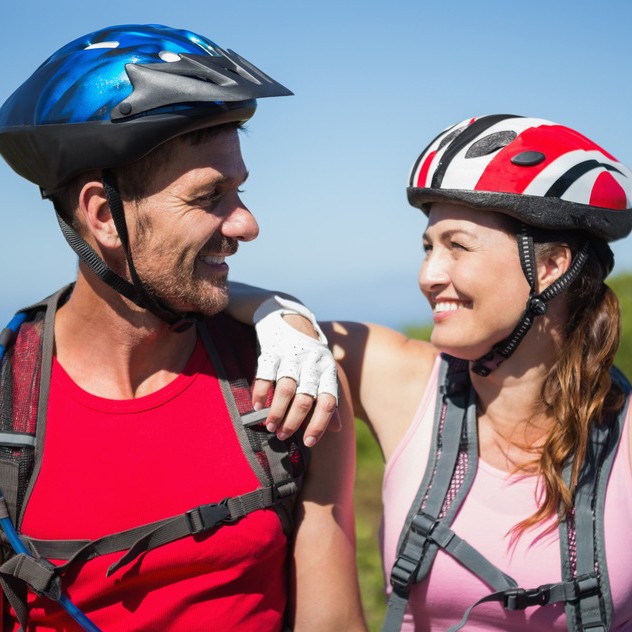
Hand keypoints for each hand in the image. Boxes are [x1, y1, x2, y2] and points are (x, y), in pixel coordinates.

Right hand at [253, 296, 340, 446]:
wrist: (288, 316)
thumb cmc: (308, 354)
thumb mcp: (322, 372)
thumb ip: (328, 398)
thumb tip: (337, 430)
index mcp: (327, 370)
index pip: (328, 401)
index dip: (320, 424)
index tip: (309, 443)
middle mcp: (312, 363)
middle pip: (306, 398)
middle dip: (294, 421)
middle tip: (283, 436)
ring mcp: (292, 355)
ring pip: (286, 388)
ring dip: (277, 410)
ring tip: (270, 426)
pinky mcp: (272, 349)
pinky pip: (265, 373)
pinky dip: (260, 391)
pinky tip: (256, 405)